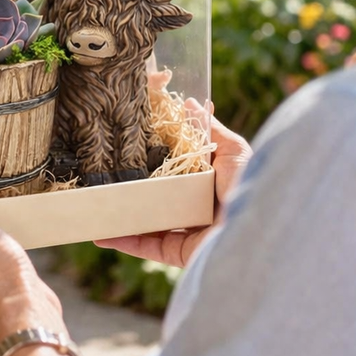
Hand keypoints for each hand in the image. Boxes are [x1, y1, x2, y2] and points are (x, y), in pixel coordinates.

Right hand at [94, 100, 251, 267]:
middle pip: (156, 198)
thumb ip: (209, 129)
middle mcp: (195, 208)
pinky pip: (148, 247)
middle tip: (102, 180)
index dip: (150, 162)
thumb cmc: (250, 183)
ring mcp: (187, 232)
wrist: (262, 225)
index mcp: (206, 183)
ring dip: (119, 218)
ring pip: (146, 224)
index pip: (172, 172)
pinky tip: (101, 232)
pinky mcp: (182, 254)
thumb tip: (189, 102)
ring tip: (93, 208)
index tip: (125, 151)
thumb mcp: (232, 149)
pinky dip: (123, 241)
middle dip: (130, 191)